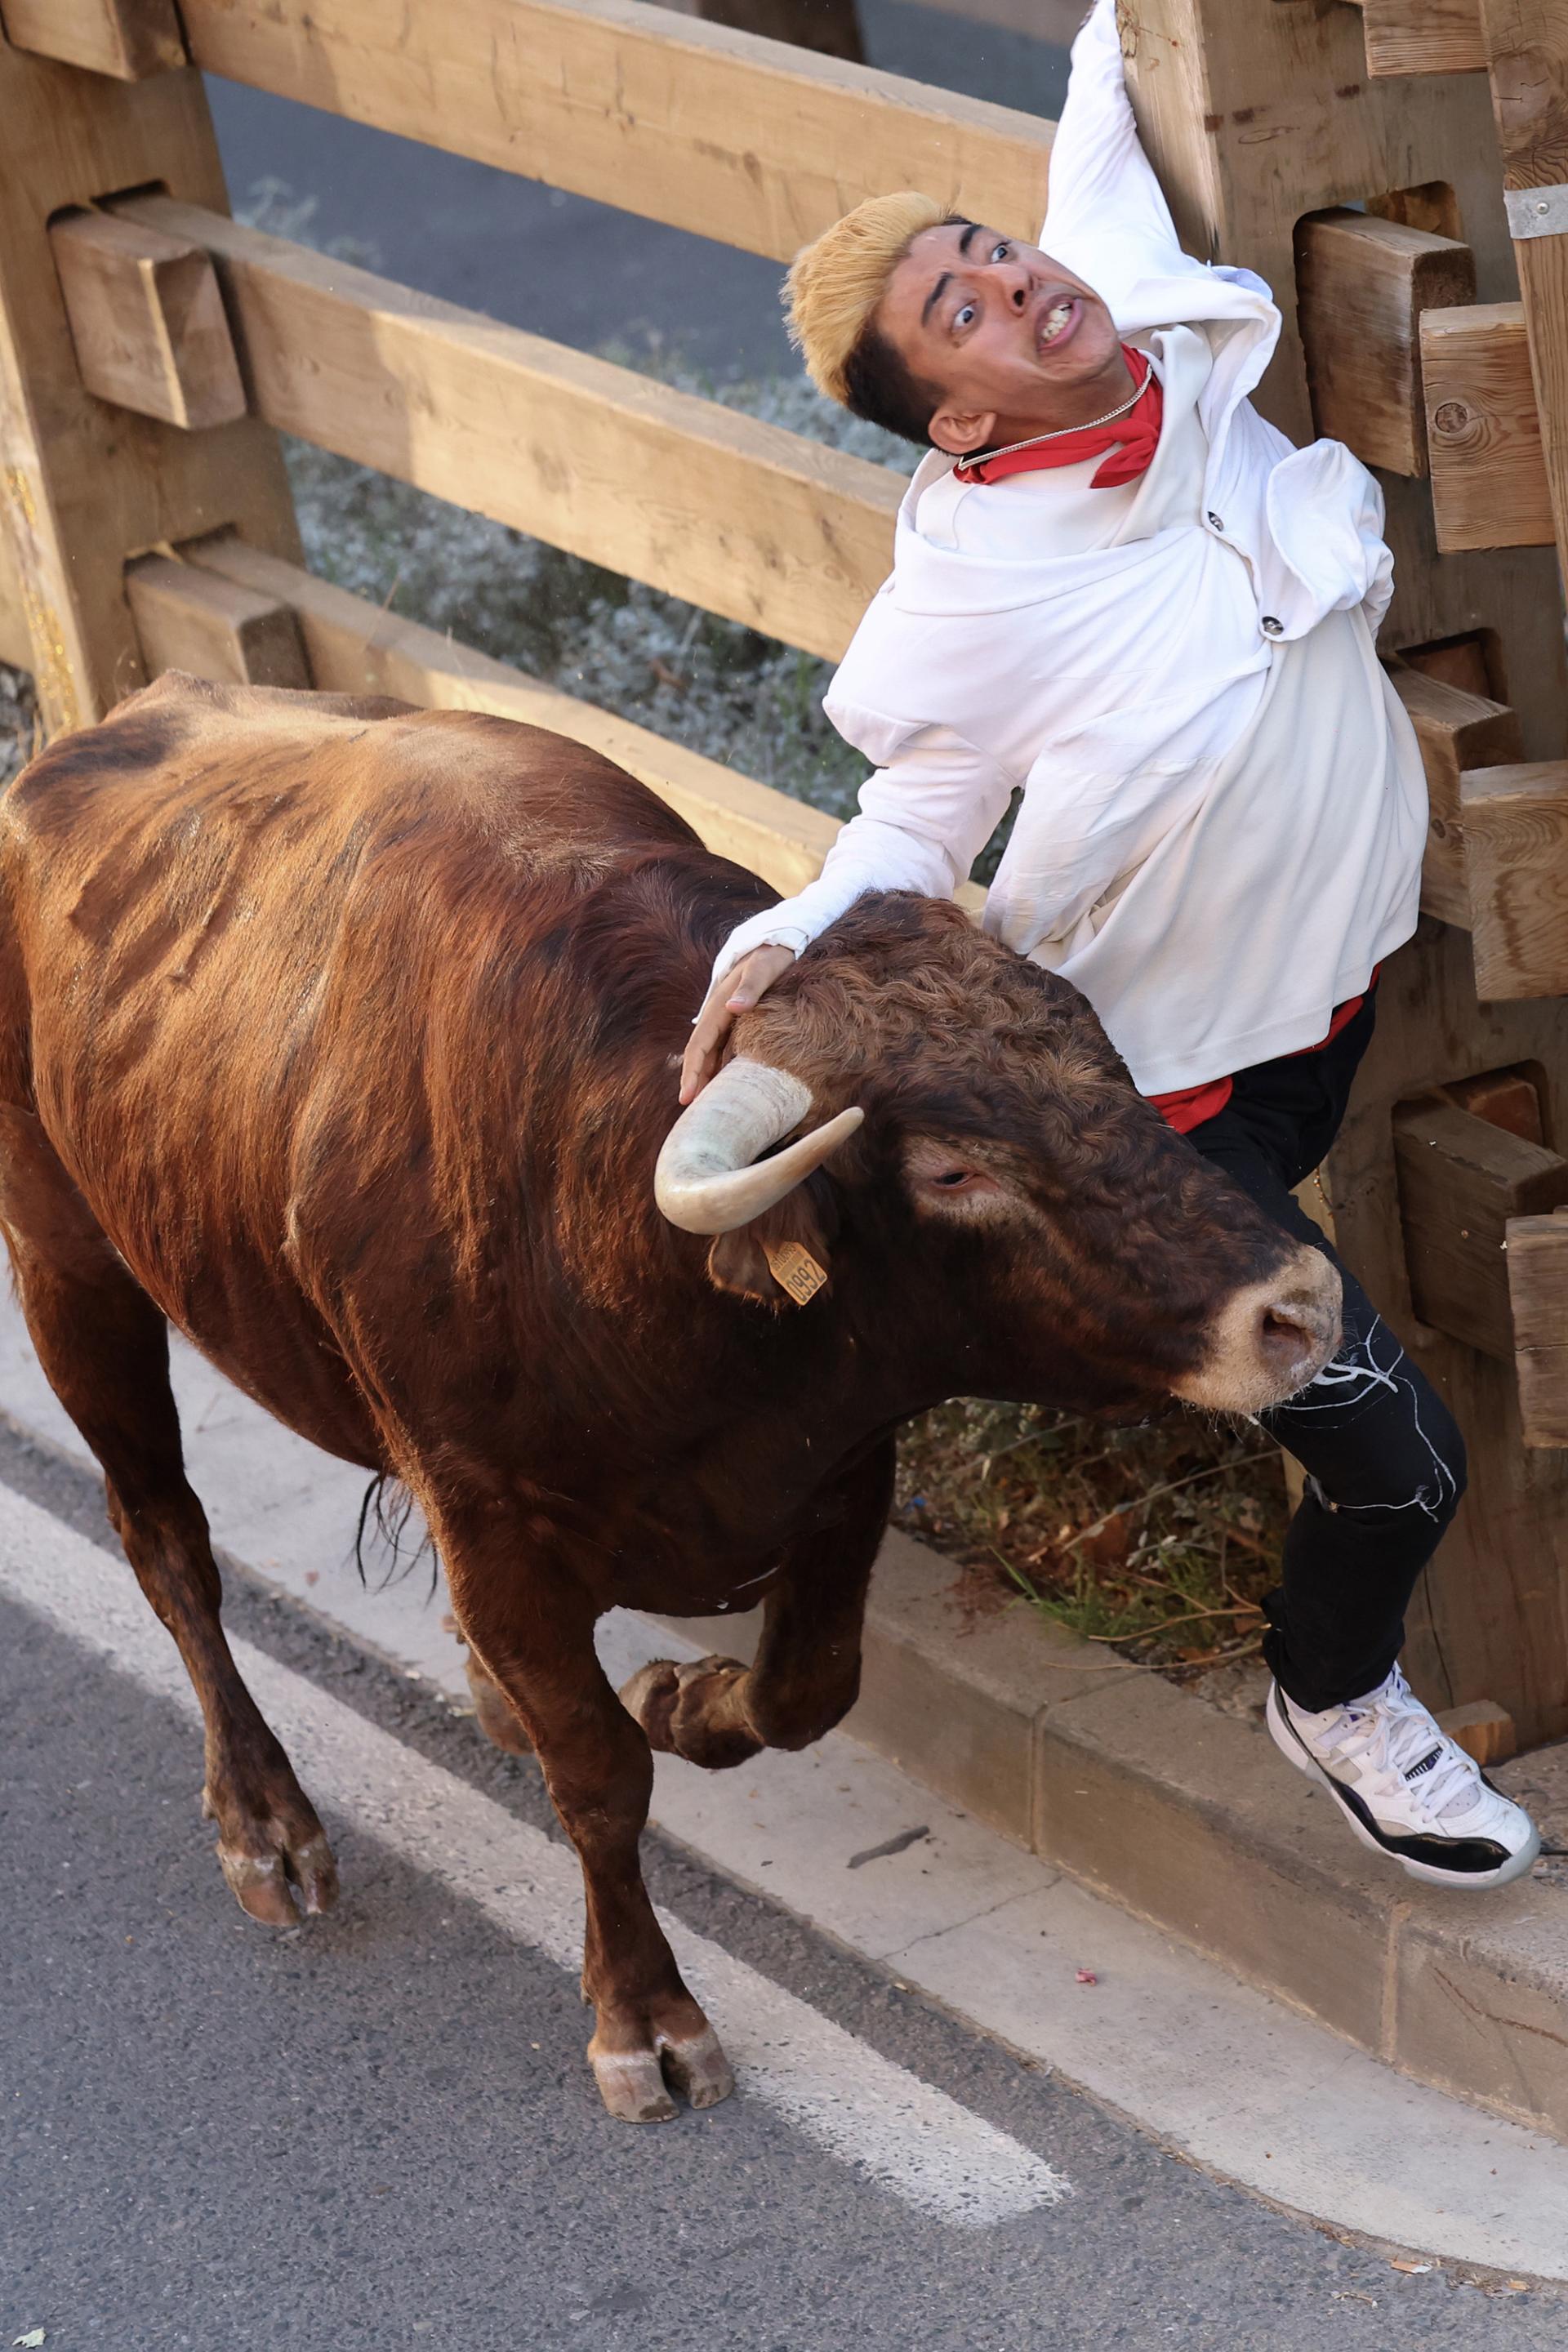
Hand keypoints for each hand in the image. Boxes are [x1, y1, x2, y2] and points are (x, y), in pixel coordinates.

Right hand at [679, 945, 797, 1102]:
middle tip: (690, 1111)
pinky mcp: (739, 1021)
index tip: (687, 1097)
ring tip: (703, 1104)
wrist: (780, 940)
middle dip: (693, 1080)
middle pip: (700, 1053)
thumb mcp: (764, 968)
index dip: (692, 1072)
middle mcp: (719, 1014)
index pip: (699, 1045)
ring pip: (711, 1053)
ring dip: (705, 1076)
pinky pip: (724, 1048)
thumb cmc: (773, 955)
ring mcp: (728, 1018)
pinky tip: (724, 1083)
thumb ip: (751, 987)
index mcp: (719, 1006)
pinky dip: (720, 1067)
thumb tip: (733, 1008)